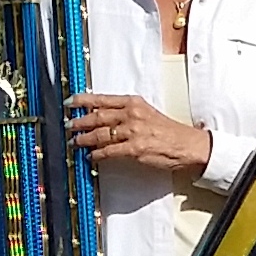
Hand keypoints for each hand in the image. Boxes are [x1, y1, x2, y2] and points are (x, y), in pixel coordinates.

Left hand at [67, 92, 214, 177]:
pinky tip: (91, 156)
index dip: (82, 100)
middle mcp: (131, 114)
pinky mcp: (135, 149)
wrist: (187, 145)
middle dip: (79, 122)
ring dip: (84, 139)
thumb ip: (125, 113)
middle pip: (97, 116)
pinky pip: (109, 151)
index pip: (102, 98)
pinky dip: (97, 155)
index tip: (69, 102)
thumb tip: (104, 118)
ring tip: (75, 142)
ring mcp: (133, 132)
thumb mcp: (146, 113)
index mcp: (133, 103)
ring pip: (100, 134)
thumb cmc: (168, 131)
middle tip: (68, 126)